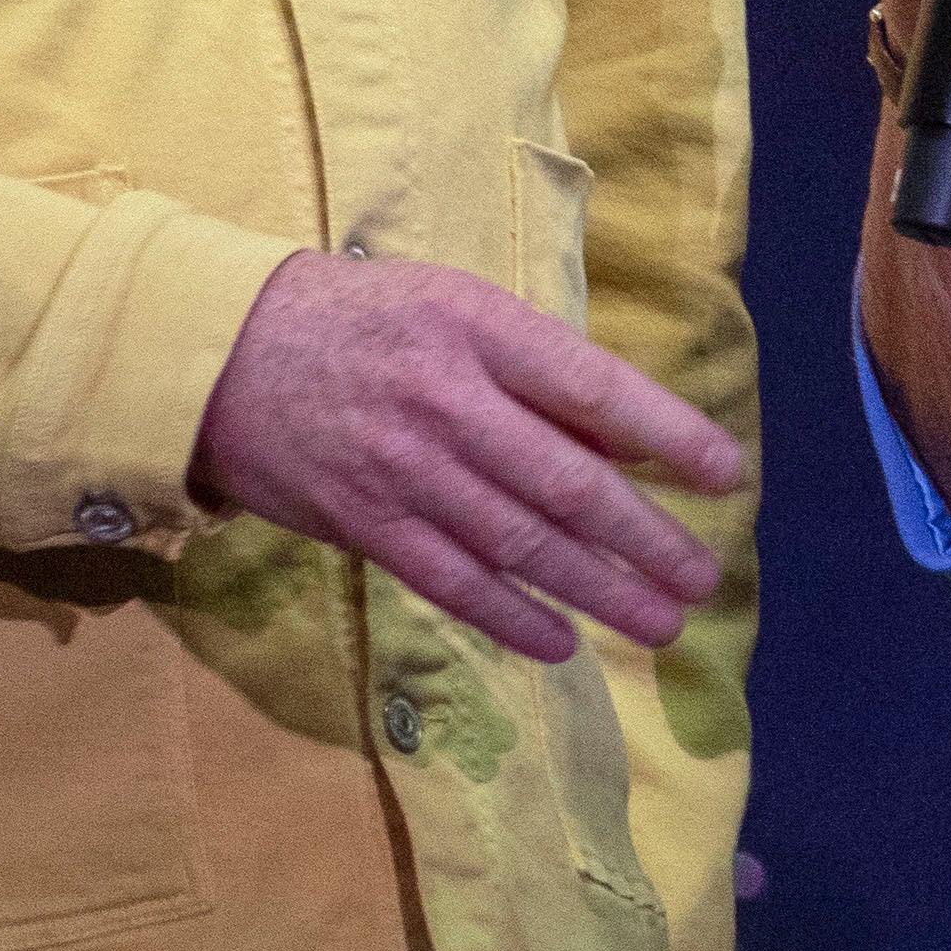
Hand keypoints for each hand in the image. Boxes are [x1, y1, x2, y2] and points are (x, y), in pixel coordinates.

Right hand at [188, 252, 744, 664]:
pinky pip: (453, 584)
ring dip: (599, 591)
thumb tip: (619, 446)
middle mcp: (448, 403)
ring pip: (521, 546)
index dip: (669, 435)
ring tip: (660, 623)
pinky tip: (562, 643)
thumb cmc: (363, 318)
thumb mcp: (455, 306)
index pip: (594, 389)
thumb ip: (533, 370)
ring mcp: (405, 473)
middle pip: (567, 484)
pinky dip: (512, 619)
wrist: (223, 354)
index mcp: (480, 330)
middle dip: (646, 538)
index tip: (728, 473)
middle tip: (703, 576)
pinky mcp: (367, 527)